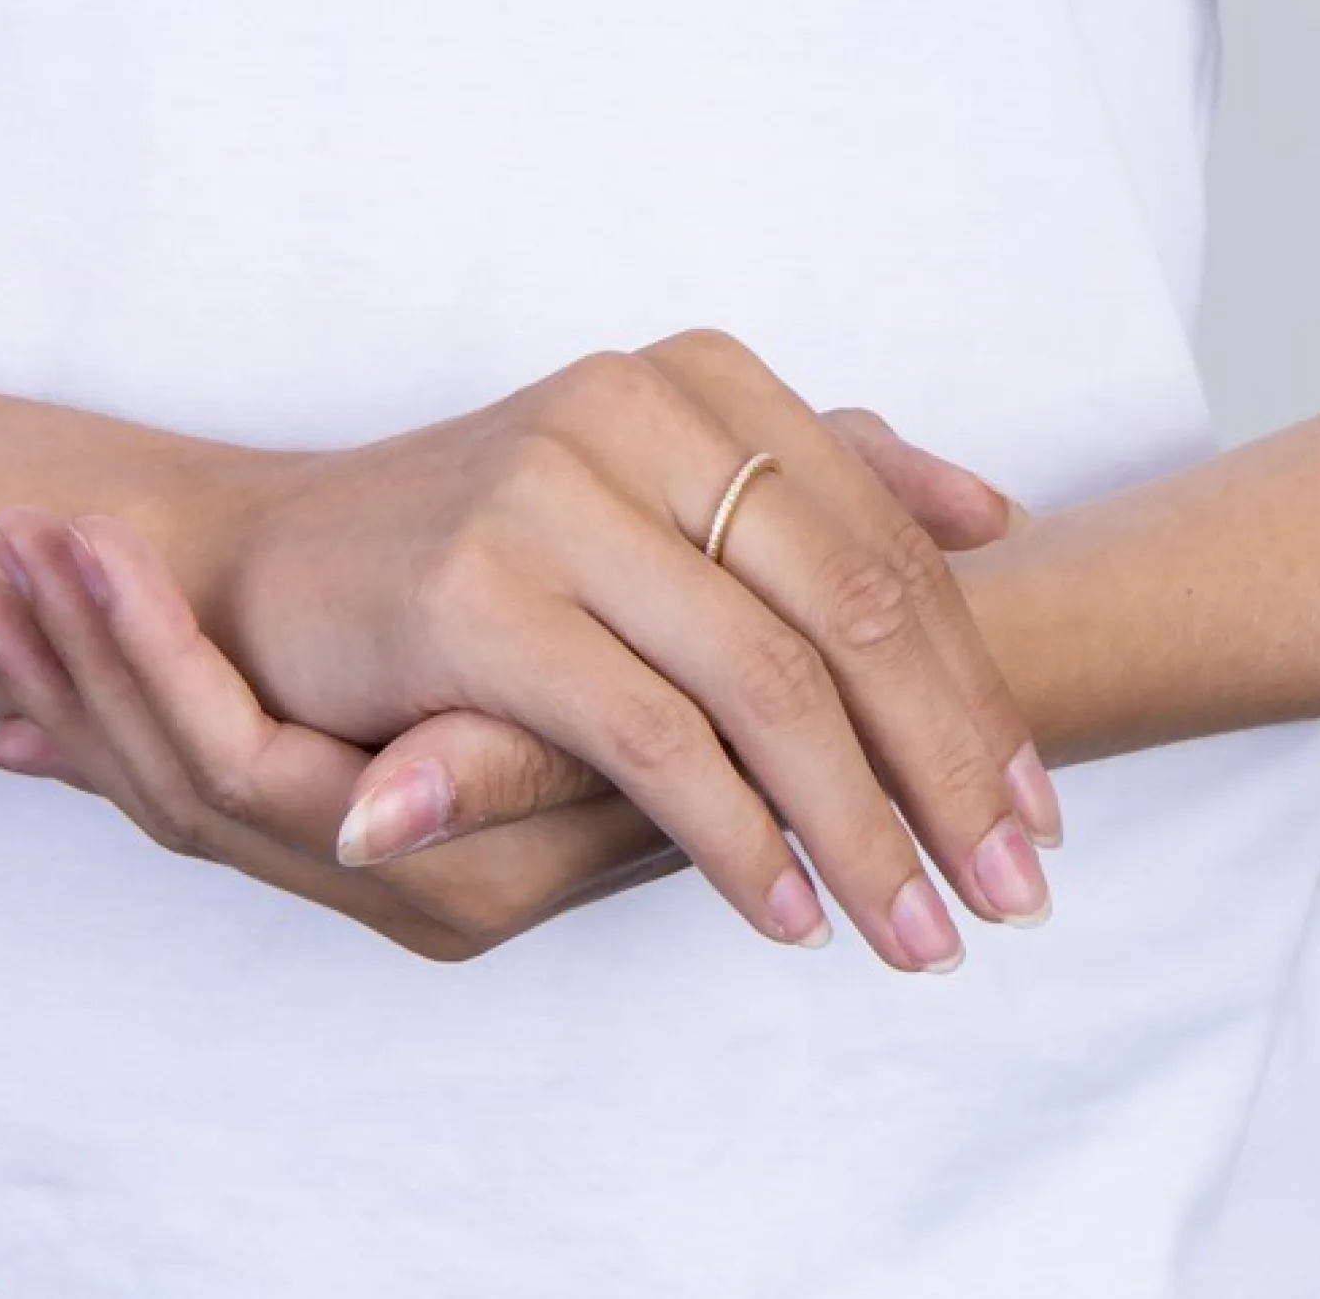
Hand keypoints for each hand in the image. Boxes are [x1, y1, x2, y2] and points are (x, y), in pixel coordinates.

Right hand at [0, 330, 1061, 970]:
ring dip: (860, 832)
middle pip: (852, 612)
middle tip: (1015, 893)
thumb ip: (822, 485)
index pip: (885, 551)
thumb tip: (995, 510)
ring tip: (920, 937)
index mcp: (704, 381)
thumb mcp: (666, 492)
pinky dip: (735, 840)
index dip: (976, 688)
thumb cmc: (498, 543)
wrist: (284, 561)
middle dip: (950, 769)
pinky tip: (786, 917)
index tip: (1035, 807)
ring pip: (766, 685)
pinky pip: (652, 739)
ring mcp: (551, 492)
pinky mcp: (478, 594)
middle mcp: (637, 409)